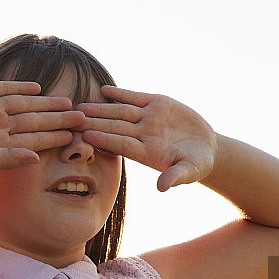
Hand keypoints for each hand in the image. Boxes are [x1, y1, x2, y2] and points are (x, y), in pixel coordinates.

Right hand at [0, 77, 84, 169]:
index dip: (56, 137)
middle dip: (59, 119)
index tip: (78, 136)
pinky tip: (38, 87)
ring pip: (25, 103)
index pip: (34, 139)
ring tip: (68, 101)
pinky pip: (4, 87)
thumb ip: (6, 158)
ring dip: (46, 102)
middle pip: (35, 120)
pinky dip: (21, 86)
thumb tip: (36, 160)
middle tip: (85, 116)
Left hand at [77, 86, 216, 191]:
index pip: (122, 145)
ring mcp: (148, 118)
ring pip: (121, 111)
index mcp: (147, 152)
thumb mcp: (190, 170)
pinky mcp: (156, 104)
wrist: (206, 146)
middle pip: (115, 127)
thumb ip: (176, 177)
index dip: (105, 139)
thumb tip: (162, 188)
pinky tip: (104, 90)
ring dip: (101, 108)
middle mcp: (143, 135)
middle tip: (73, 118)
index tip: (87, 136)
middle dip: (95, 122)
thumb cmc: (197, 163)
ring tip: (82, 105)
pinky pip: (135, 97)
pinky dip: (120, 93)